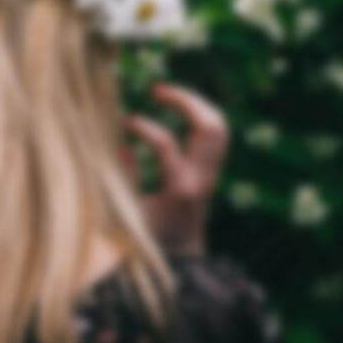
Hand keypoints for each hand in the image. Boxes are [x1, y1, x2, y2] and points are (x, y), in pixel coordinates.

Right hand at [121, 81, 228, 256]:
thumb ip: (127, 179)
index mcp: (179, 189)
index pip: (166, 144)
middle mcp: (201, 177)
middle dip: (184, 100)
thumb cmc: (150, 235)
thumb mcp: (130, 212)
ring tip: (168, 93)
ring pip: (218, 125)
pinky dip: (201, 114)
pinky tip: (179, 109)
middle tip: (157, 90)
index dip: (143, 127)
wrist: (182, 252)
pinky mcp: (213, 169)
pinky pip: (217, 133)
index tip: (125, 122)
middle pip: (208, 126)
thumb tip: (123, 146)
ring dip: (196, 104)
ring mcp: (211, 172)